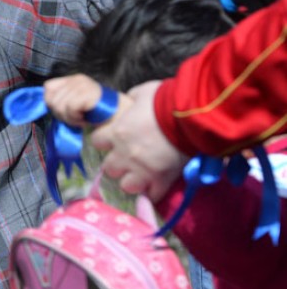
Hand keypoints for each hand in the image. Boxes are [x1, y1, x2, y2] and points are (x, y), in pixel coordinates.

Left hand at [43, 74, 131, 126]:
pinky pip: (70, 109)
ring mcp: (83, 86)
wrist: (119, 118)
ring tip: (81, 118)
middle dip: (61, 114)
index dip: (51, 102)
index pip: (48, 87)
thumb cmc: (96, 113)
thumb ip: (61, 100)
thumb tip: (46, 103)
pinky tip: (85, 120)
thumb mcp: (75, 103)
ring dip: (70, 118)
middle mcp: (77, 79)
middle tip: (75, 117)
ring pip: (59, 106)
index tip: (64, 111)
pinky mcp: (88, 94)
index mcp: (72, 79)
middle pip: (51, 100)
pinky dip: (76, 119)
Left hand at [90, 81, 188, 201]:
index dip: (104, 141)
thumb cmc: (166, 101)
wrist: (192, 117)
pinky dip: (153, 193)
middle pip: (109, 168)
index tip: (112, 141)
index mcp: (117, 132)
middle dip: (117, 164)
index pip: (97, 142)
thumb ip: (132, 100)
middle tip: (127, 160)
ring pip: (126, 185)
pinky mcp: (161, 179)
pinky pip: (152, 195)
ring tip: (141, 176)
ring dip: (132, 181)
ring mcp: (142, 169)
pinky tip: (156, 188)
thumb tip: (131, 102)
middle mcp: (125, 153)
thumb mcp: (144, 92)